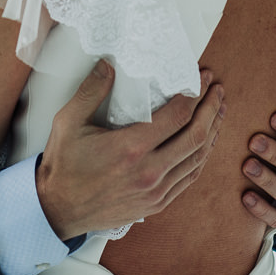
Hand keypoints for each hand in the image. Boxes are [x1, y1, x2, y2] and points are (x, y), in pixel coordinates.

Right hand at [36, 61, 224, 240]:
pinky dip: (202, 156)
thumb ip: (91, 90)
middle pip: (196, 136)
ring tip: (218, 111)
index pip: (177, 115)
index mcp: (130, 148)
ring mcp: (156, 191)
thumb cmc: (63, 165)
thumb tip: (109, 64)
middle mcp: (149, 171)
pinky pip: (189, 177)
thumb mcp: (68, 122)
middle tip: (217, 90)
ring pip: (198, 158)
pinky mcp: (157, 204)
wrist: (57, 210)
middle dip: (212, 109)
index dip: (196, 94)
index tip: (203, 78)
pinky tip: (205, 143)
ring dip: (212, 132)